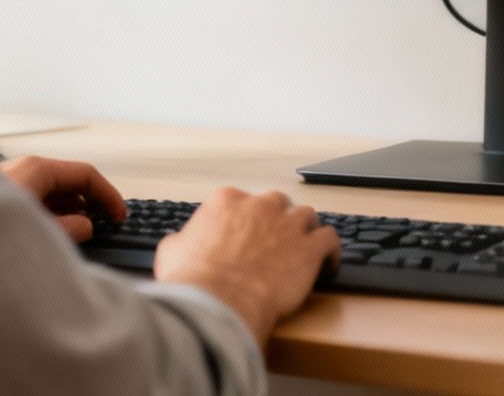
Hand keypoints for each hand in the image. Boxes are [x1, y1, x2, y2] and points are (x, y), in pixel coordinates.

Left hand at [0, 155, 125, 241]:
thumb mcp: (43, 232)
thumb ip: (73, 229)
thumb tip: (87, 226)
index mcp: (38, 169)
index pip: (85, 174)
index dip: (108, 195)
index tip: (119, 217)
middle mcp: (25, 168)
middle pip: (68, 181)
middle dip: (89, 203)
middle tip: (103, 227)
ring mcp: (11, 181)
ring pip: (51, 191)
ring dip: (69, 211)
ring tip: (79, 234)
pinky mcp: (1, 196)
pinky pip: (36, 199)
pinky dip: (51, 213)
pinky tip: (54, 232)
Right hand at [152, 186, 340, 344]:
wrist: (220, 302)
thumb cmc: (195, 281)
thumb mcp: (171, 253)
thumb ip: (181, 240)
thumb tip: (180, 242)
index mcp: (227, 201)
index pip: (242, 201)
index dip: (246, 219)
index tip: (247, 233)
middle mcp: (260, 206)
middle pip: (277, 203)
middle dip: (277, 219)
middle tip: (275, 239)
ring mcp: (288, 225)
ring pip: (306, 215)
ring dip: (306, 230)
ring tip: (304, 246)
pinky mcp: (310, 247)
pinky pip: (330, 239)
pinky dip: (332, 250)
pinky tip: (329, 262)